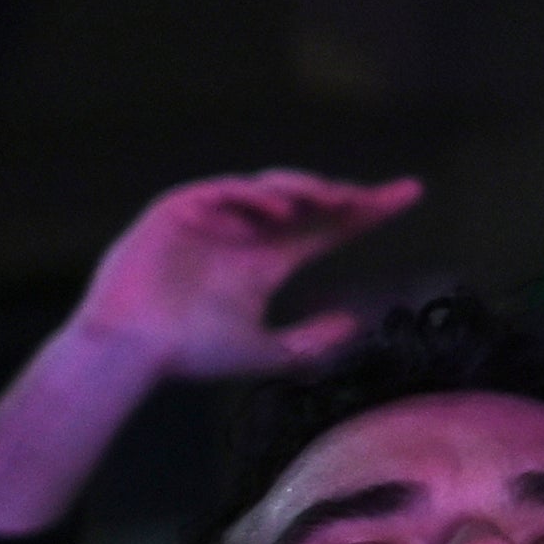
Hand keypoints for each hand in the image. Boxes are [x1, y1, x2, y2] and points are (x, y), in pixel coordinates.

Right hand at [0, 165, 418, 533]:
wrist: (130, 354)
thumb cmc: (188, 354)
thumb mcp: (262, 352)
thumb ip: (307, 343)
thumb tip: (354, 325)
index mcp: (269, 259)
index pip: (330, 227)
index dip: (371, 209)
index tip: (413, 193)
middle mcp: (248, 232)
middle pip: (309, 201)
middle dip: (342, 196)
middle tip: (372, 200)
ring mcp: (215, 218)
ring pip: (271, 188)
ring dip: (303, 190)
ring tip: (330, 202)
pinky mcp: (179, 210)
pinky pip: (222, 190)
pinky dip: (251, 196)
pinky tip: (278, 211)